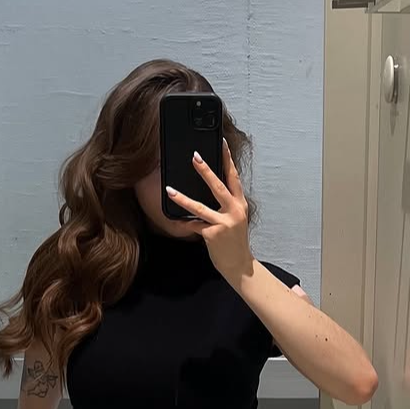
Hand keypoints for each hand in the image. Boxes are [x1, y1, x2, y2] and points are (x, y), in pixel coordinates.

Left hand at [165, 139, 253, 278]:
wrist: (239, 265)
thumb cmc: (234, 242)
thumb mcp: (235, 220)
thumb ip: (225, 205)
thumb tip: (209, 189)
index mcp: (240, 204)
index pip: (234, 177)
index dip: (227, 159)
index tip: (221, 142)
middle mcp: (234, 211)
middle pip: (219, 187)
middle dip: (206, 170)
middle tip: (195, 156)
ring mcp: (224, 223)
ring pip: (200, 207)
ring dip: (182, 198)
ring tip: (169, 189)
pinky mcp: (213, 234)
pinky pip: (193, 225)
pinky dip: (182, 223)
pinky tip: (174, 219)